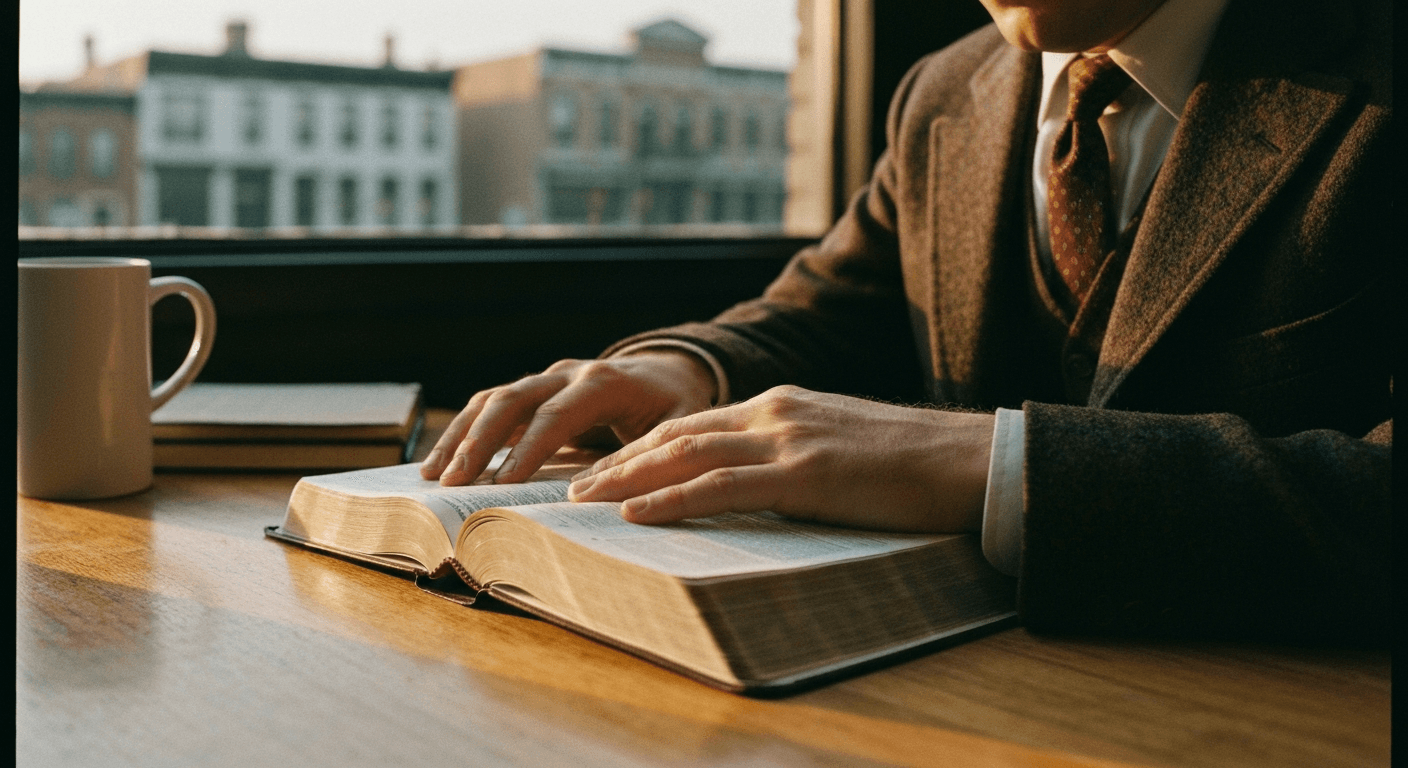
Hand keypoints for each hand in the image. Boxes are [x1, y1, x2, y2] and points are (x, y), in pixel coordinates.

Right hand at [421, 351, 715, 485]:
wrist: (670, 372)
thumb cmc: (675, 407)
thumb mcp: (678, 428)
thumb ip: (651, 455)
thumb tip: (612, 495)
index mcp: (604, 382)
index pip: (557, 415)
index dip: (528, 449)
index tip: (504, 486)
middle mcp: (568, 373)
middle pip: (512, 400)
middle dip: (479, 443)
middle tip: (453, 484)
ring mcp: (546, 378)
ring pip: (492, 400)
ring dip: (461, 437)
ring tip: (434, 478)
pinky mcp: (533, 391)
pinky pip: (490, 406)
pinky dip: (464, 432)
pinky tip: (441, 463)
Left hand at [568, 385, 993, 532]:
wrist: (970, 460)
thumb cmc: (912, 465)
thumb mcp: (838, 449)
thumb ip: (791, 458)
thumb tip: (757, 488)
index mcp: (782, 405)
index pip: (693, 424)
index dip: (641, 447)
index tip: (603, 468)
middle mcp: (776, 412)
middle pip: (676, 433)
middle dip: (619, 460)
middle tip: (572, 485)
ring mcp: (789, 439)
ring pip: (687, 454)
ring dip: (628, 479)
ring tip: (585, 500)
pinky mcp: (807, 474)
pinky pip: (723, 487)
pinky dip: (672, 499)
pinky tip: (637, 513)